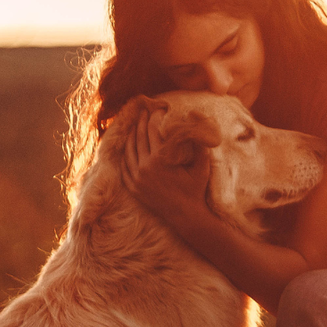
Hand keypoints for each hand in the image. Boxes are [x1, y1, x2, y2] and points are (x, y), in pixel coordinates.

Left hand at [122, 106, 212, 224]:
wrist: (186, 217)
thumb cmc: (196, 190)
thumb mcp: (202, 166)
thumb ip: (200, 145)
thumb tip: (199, 124)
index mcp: (161, 159)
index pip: (154, 130)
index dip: (156, 117)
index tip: (159, 109)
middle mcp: (146, 167)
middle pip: (139, 137)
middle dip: (142, 121)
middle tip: (144, 111)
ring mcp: (137, 178)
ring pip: (129, 150)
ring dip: (131, 135)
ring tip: (135, 125)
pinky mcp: (133, 188)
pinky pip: (124, 166)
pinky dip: (125, 154)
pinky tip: (127, 147)